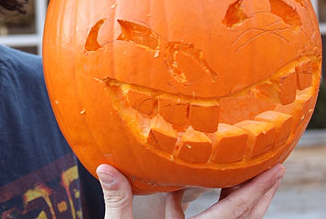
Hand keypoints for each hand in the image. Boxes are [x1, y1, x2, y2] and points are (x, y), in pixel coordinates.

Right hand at [97, 163, 284, 218]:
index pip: (235, 212)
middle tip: (273, 168)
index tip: (274, 169)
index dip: (256, 189)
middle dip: (261, 194)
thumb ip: (118, 200)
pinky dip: (209, 208)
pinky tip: (184, 192)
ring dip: (240, 202)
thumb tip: (105, 168)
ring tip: (243, 177)